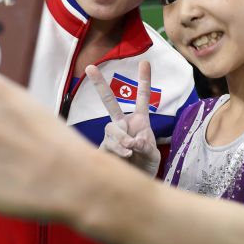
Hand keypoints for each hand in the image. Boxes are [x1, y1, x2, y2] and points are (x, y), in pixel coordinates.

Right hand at [85, 61, 160, 177]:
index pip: (142, 98)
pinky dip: (117, 149)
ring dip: (121, 137)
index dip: (144, 80)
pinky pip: (108, 144)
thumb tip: (133, 141)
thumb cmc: (146, 165)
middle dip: (99, 84)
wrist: (135, 183)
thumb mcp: (153, 155)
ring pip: (111, 128)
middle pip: (109, 102)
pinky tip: (126, 156)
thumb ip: (147, 146)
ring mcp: (112, 136)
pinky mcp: (104, 149)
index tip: (145, 61)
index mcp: (139, 121)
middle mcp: (123, 124)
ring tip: (130, 150)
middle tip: (89, 67)